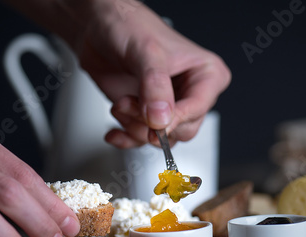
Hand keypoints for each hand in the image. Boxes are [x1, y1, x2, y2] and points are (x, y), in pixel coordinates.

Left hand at [71, 1, 231, 147]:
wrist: (99, 27)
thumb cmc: (129, 26)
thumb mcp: (146, 52)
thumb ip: (155, 86)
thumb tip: (162, 118)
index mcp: (206, 74)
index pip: (198, 109)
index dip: (175, 118)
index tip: (155, 121)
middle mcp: (190, 93)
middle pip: (182, 130)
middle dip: (152, 123)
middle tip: (132, 104)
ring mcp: (168, 106)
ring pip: (160, 138)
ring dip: (134, 126)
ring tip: (121, 104)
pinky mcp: (147, 115)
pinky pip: (142, 140)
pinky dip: (125, 138)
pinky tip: (115, 131)